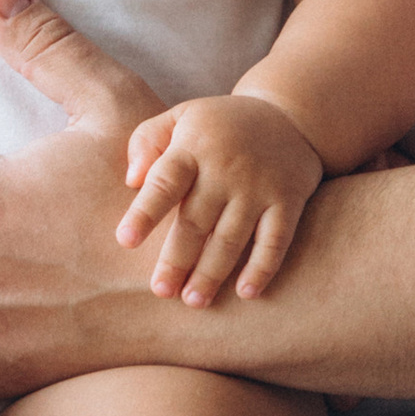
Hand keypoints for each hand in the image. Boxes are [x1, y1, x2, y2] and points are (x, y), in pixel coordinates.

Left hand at [117, 93, 323, 302]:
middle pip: (196, 220)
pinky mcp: (288, 201)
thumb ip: (147, 141)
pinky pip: (276, 240)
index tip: (124, 240)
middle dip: (177, 259)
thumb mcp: (180, 116)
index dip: (145, 212)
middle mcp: (226, 169)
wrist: (290, 115)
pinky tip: (246, 292)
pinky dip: (262, 268)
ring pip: (232, 237)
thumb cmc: (219, 125)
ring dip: (212, 272)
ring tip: (193, 300)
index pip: (165, 181)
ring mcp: (259, 186)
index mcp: (193, 147)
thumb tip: (131, 181)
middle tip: (161, 290)